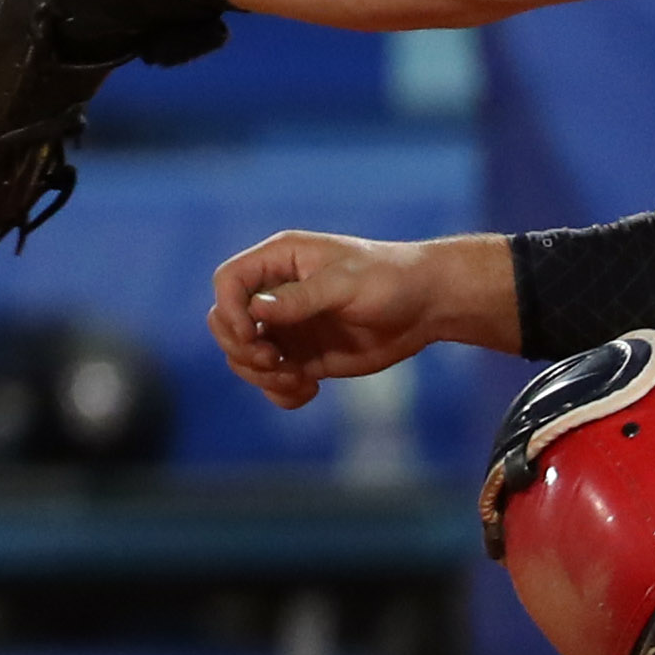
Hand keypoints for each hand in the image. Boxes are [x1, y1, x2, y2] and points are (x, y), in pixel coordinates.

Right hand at [208, 229, 501, 408]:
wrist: (429, 306)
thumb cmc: (390, 280)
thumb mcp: (346, 283)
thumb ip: (300, 297)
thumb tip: (255, 311)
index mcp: (279, 262)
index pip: (228, 282)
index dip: (230, 310)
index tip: (253, 336)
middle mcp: (275, 294)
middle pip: (225, 322)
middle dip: (241, 348)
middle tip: (274, 362)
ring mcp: (288, 328)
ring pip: (244, 356)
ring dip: (261, 375)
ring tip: (298, 380)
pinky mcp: (305, 356)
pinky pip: (274, 380)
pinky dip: (280, 392)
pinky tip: (309, 391)